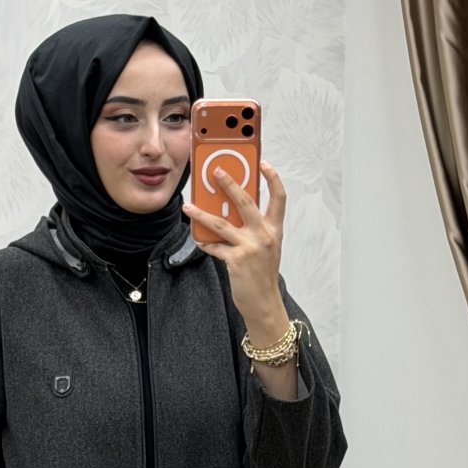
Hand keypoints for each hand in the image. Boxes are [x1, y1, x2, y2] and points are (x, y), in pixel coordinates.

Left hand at [183, 159, 286, 325]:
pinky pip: (215, 246)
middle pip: (246, 201)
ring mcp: (250, 247)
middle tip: (216, 171)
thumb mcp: (266, 248)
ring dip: (202, 213)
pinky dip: (205, 243)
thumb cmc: (263, 276)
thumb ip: (254, 229)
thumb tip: (232, 212)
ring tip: (188, 207)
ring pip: (221, 223)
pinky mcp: (236, 260)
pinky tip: (198, 239)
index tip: (263, 164)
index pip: (279, 198)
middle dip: (229, 183)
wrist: (263, 304)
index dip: (273, 178)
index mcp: (274, 230)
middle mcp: (264, 235)